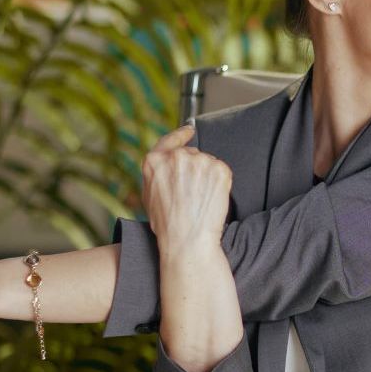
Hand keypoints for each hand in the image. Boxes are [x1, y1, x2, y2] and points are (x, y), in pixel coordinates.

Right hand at [144, 124, 232, 251]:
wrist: (188, 240)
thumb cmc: (167, 226)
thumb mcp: (148, 196)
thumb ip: (157, 175)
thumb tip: (165, 165)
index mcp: (154, 161)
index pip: (169, 140)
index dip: (180, 135)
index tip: (189, 130)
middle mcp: (177, 156)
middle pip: (191, 154)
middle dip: (194, 169)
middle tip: (193, 194)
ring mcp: (200, 161)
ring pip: (208, 163)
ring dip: (208, 177)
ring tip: (201, 201)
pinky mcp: (219, 169)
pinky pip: (221, 170)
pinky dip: (220, 183)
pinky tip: (212, 199)